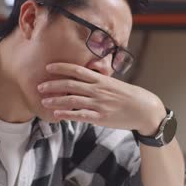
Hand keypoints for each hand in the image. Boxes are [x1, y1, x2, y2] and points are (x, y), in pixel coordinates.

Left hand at [37, 63, 166, 134]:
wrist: (145, 110)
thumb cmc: (129, 96)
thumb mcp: (114, 83)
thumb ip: (99, 81)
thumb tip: (85, 77)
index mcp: (101, 79)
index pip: (77, 70)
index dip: (61, 68)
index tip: (48, 67)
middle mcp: (98, 90)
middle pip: (70, 85)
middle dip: (53, 85)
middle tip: (40, 86)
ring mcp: (99, 104)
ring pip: (72, 100)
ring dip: (56, 100)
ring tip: (44, 101)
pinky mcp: (101, 118)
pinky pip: (80, 115)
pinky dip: (67, 114)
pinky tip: (57, 114)